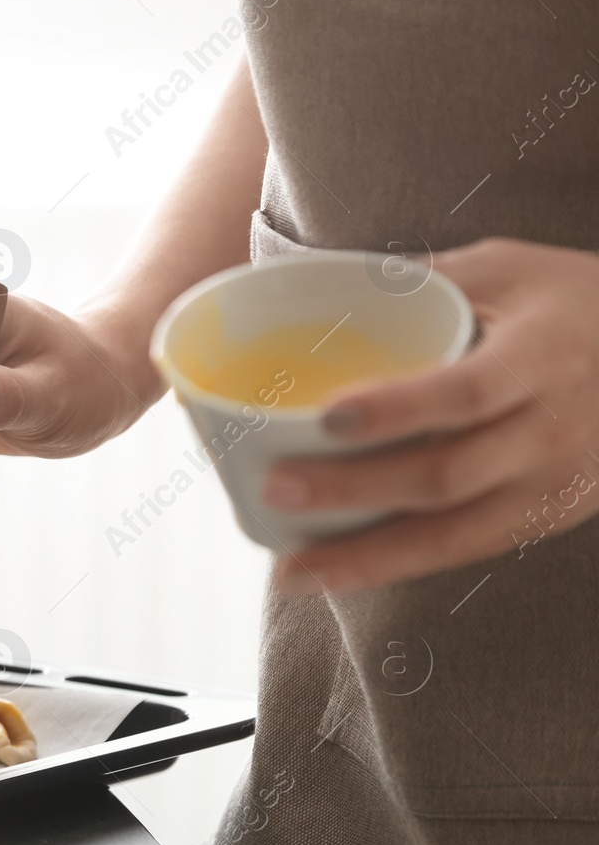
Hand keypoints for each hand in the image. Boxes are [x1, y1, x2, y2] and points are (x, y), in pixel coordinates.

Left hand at [268, 238, 598, 593]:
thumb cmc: (573, 302)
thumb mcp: (508, 269)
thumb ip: (422, 277)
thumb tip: (314, 278)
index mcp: (544, 358)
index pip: (466, 392)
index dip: (397, 408)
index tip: (327, 415)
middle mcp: (554, 431)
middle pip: (446, 475)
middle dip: (354, 489)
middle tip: (275, 488)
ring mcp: (554, 486)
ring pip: (453, 536)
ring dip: (366, 558)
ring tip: (289, 573)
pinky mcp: (546, 520)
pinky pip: (466, 551)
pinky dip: (400, 567)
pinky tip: (339, 575)